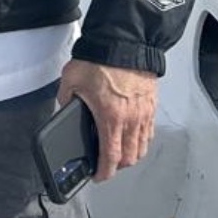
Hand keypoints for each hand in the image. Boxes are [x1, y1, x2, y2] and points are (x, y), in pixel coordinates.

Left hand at [57, 58, 157, 181]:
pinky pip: (149, 131)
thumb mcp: (72, 80)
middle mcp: (131, 119)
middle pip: (129, 157)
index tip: (98, 176)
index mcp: (110, 117)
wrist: (125, 42)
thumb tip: (65, 108)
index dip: (104, 172)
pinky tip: (133, 137)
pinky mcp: (151, 104)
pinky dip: (141, 140)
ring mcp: (144, 113)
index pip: (110, 157)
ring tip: (119, 154)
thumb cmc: (101, 58)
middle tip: (106, 166)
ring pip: (142, 147)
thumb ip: (66, 99)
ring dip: (131, 155)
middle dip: (117, 167)